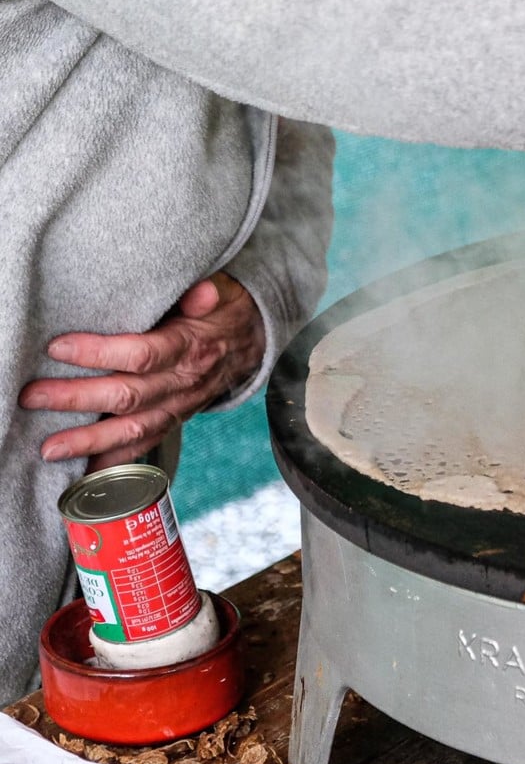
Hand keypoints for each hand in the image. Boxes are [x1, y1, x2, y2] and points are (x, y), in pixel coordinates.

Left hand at [20, 274, 265, 470]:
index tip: (58, 348)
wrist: (253, 341)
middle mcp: (185, 382)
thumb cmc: (224, 311)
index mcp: (191, 347)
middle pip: (128, 396)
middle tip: (32, 397)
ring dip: (90, 440)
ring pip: (133, 429)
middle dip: (77, 399)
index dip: (100, 354)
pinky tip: (86, 471)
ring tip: (49, 448)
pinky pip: (146, 444)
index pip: (142, 354)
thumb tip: (200, 292)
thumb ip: (207, 293)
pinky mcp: (175, 419)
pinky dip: (117, 461)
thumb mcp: (222, 292)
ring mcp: (180, 406)